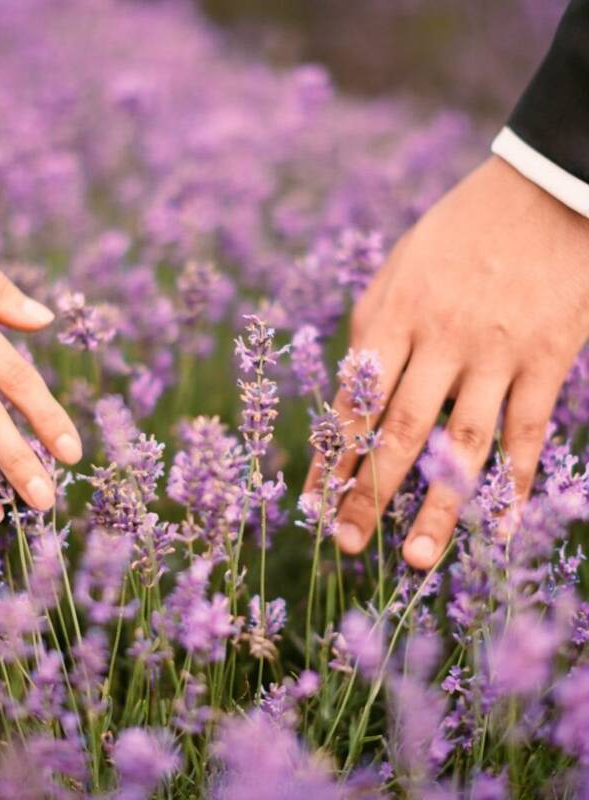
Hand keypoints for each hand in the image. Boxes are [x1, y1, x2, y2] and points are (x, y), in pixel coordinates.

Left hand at [305, 155, 588, 568]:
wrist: (542, 187)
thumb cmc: (458, 231)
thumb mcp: (396, 267)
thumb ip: (372, 327)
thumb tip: (353, 387)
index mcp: (391, 317)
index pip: (353, 402)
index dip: (331, 456)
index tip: (314, 501)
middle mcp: (438, 340)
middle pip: (398, 431)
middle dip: (368, 493)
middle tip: (346, 545)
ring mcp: (494, 352)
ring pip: (462, 443)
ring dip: (438, 506)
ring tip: (417, 559)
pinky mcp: (547, 358)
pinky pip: (528, 430)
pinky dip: (515, 481)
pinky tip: (503, 526)